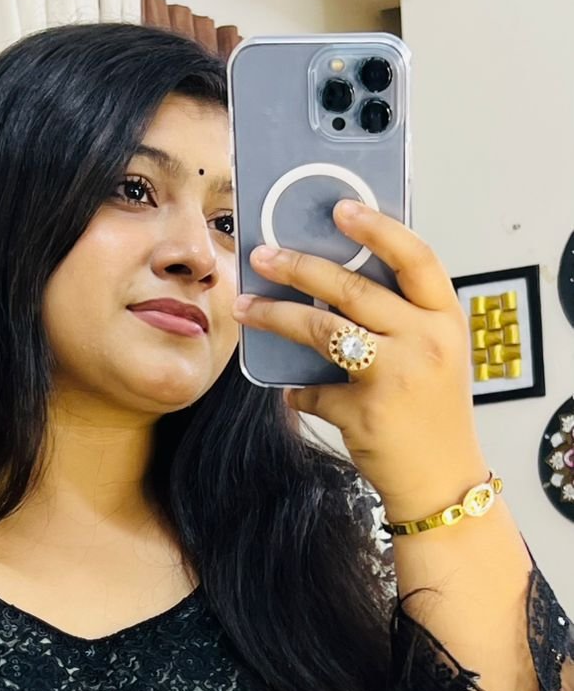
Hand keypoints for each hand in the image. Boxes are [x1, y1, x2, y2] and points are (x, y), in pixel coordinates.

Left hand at [232, 200, 489, 522]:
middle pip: (354, 288)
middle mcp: (426, 341)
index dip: (378, 228)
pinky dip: (298, 393)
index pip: (416, 257)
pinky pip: (315, 390)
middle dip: (300, 267)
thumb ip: (398, 319)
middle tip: (263, 255)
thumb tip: (329, 287)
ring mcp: (397, 375)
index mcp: (444, 319)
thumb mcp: (433, 355)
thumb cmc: (433, 415)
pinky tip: (292, 393)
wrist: (442, 482)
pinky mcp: (366, 411)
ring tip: (245, 307)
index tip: (341, 208)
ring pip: (323, 330)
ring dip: (277, 315)